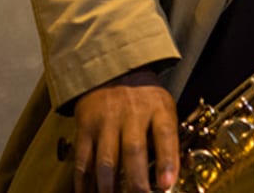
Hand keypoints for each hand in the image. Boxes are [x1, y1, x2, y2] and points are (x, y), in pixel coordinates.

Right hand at [71, 68, 178, 192]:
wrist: (113, 72)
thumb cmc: (145, 98)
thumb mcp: (164, 109)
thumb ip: (168, 140)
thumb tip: (170, 180)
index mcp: (158, 109)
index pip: (165, 134)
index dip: (167, 161)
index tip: (166, 184)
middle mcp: (132, 114)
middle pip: (133, 150)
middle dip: (136, 181)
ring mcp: (106, 121)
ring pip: (106, 160)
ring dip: (109, 187)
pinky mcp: (85, 128)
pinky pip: (83, 160)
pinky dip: (84, 182)